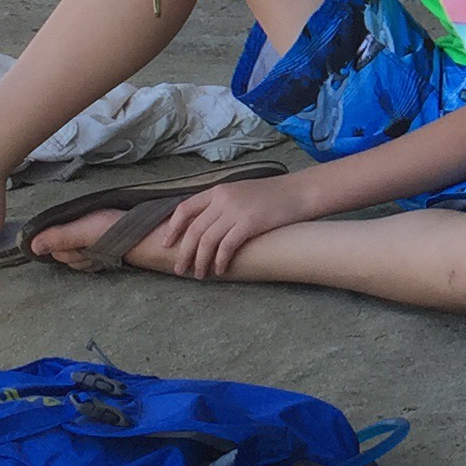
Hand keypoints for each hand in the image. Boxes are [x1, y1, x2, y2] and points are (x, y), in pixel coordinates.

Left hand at [156, 174, 315, 278]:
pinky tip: (220, 270)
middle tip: (179, 269)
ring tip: (199, 275)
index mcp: (218, 190)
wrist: (299, 192)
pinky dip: (220, 260)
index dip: (173, 228)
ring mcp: (236, 211)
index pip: (184, 208)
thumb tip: (204, 229)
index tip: (166, 244)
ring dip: (200, 261)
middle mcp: (223, 199)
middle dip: (183, 252)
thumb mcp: (241, 193)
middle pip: (194, 229)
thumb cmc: (272, 196)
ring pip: (207, 240)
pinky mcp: (249, 223)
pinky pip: (227, 246)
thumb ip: (222, 205)